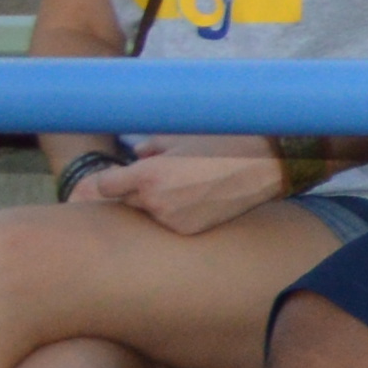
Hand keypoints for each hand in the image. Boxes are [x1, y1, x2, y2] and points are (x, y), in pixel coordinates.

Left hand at [80, 134, 306, 235]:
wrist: (263, 165)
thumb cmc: (222, 143)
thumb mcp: (182, 137)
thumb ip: (151, 146)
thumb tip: (138, 153)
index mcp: (148, 175)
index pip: (104, 185)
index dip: (109, 181)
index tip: (114, 178)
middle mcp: (154, 201)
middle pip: (124, 201)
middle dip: (134, 191)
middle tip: (159, 180)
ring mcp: (171, 220)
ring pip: (147, 214)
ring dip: (154, 204)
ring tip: (183, 188)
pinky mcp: (187, 230)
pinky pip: (168, 223)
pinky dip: (175, 215)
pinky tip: (196, 200)